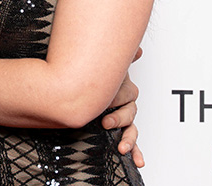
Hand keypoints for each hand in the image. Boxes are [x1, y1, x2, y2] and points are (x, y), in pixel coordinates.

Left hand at [101, 47, 143, 166]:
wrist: (73, 89)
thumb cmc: (90, 77)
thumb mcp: (103, 68)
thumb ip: (116, 61)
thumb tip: (138, 50)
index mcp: (121, 90)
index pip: (128, 96)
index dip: (118, 101)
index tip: (106, 108)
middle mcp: (123, 104)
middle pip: (129, 113)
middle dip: (118, 118)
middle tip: (105, 122)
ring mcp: (121, 118)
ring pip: (131, 129)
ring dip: (128, 139)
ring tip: (122, 147)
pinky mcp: (118, 130)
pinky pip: (131, 140)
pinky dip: (136, 151)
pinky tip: (139, 161)